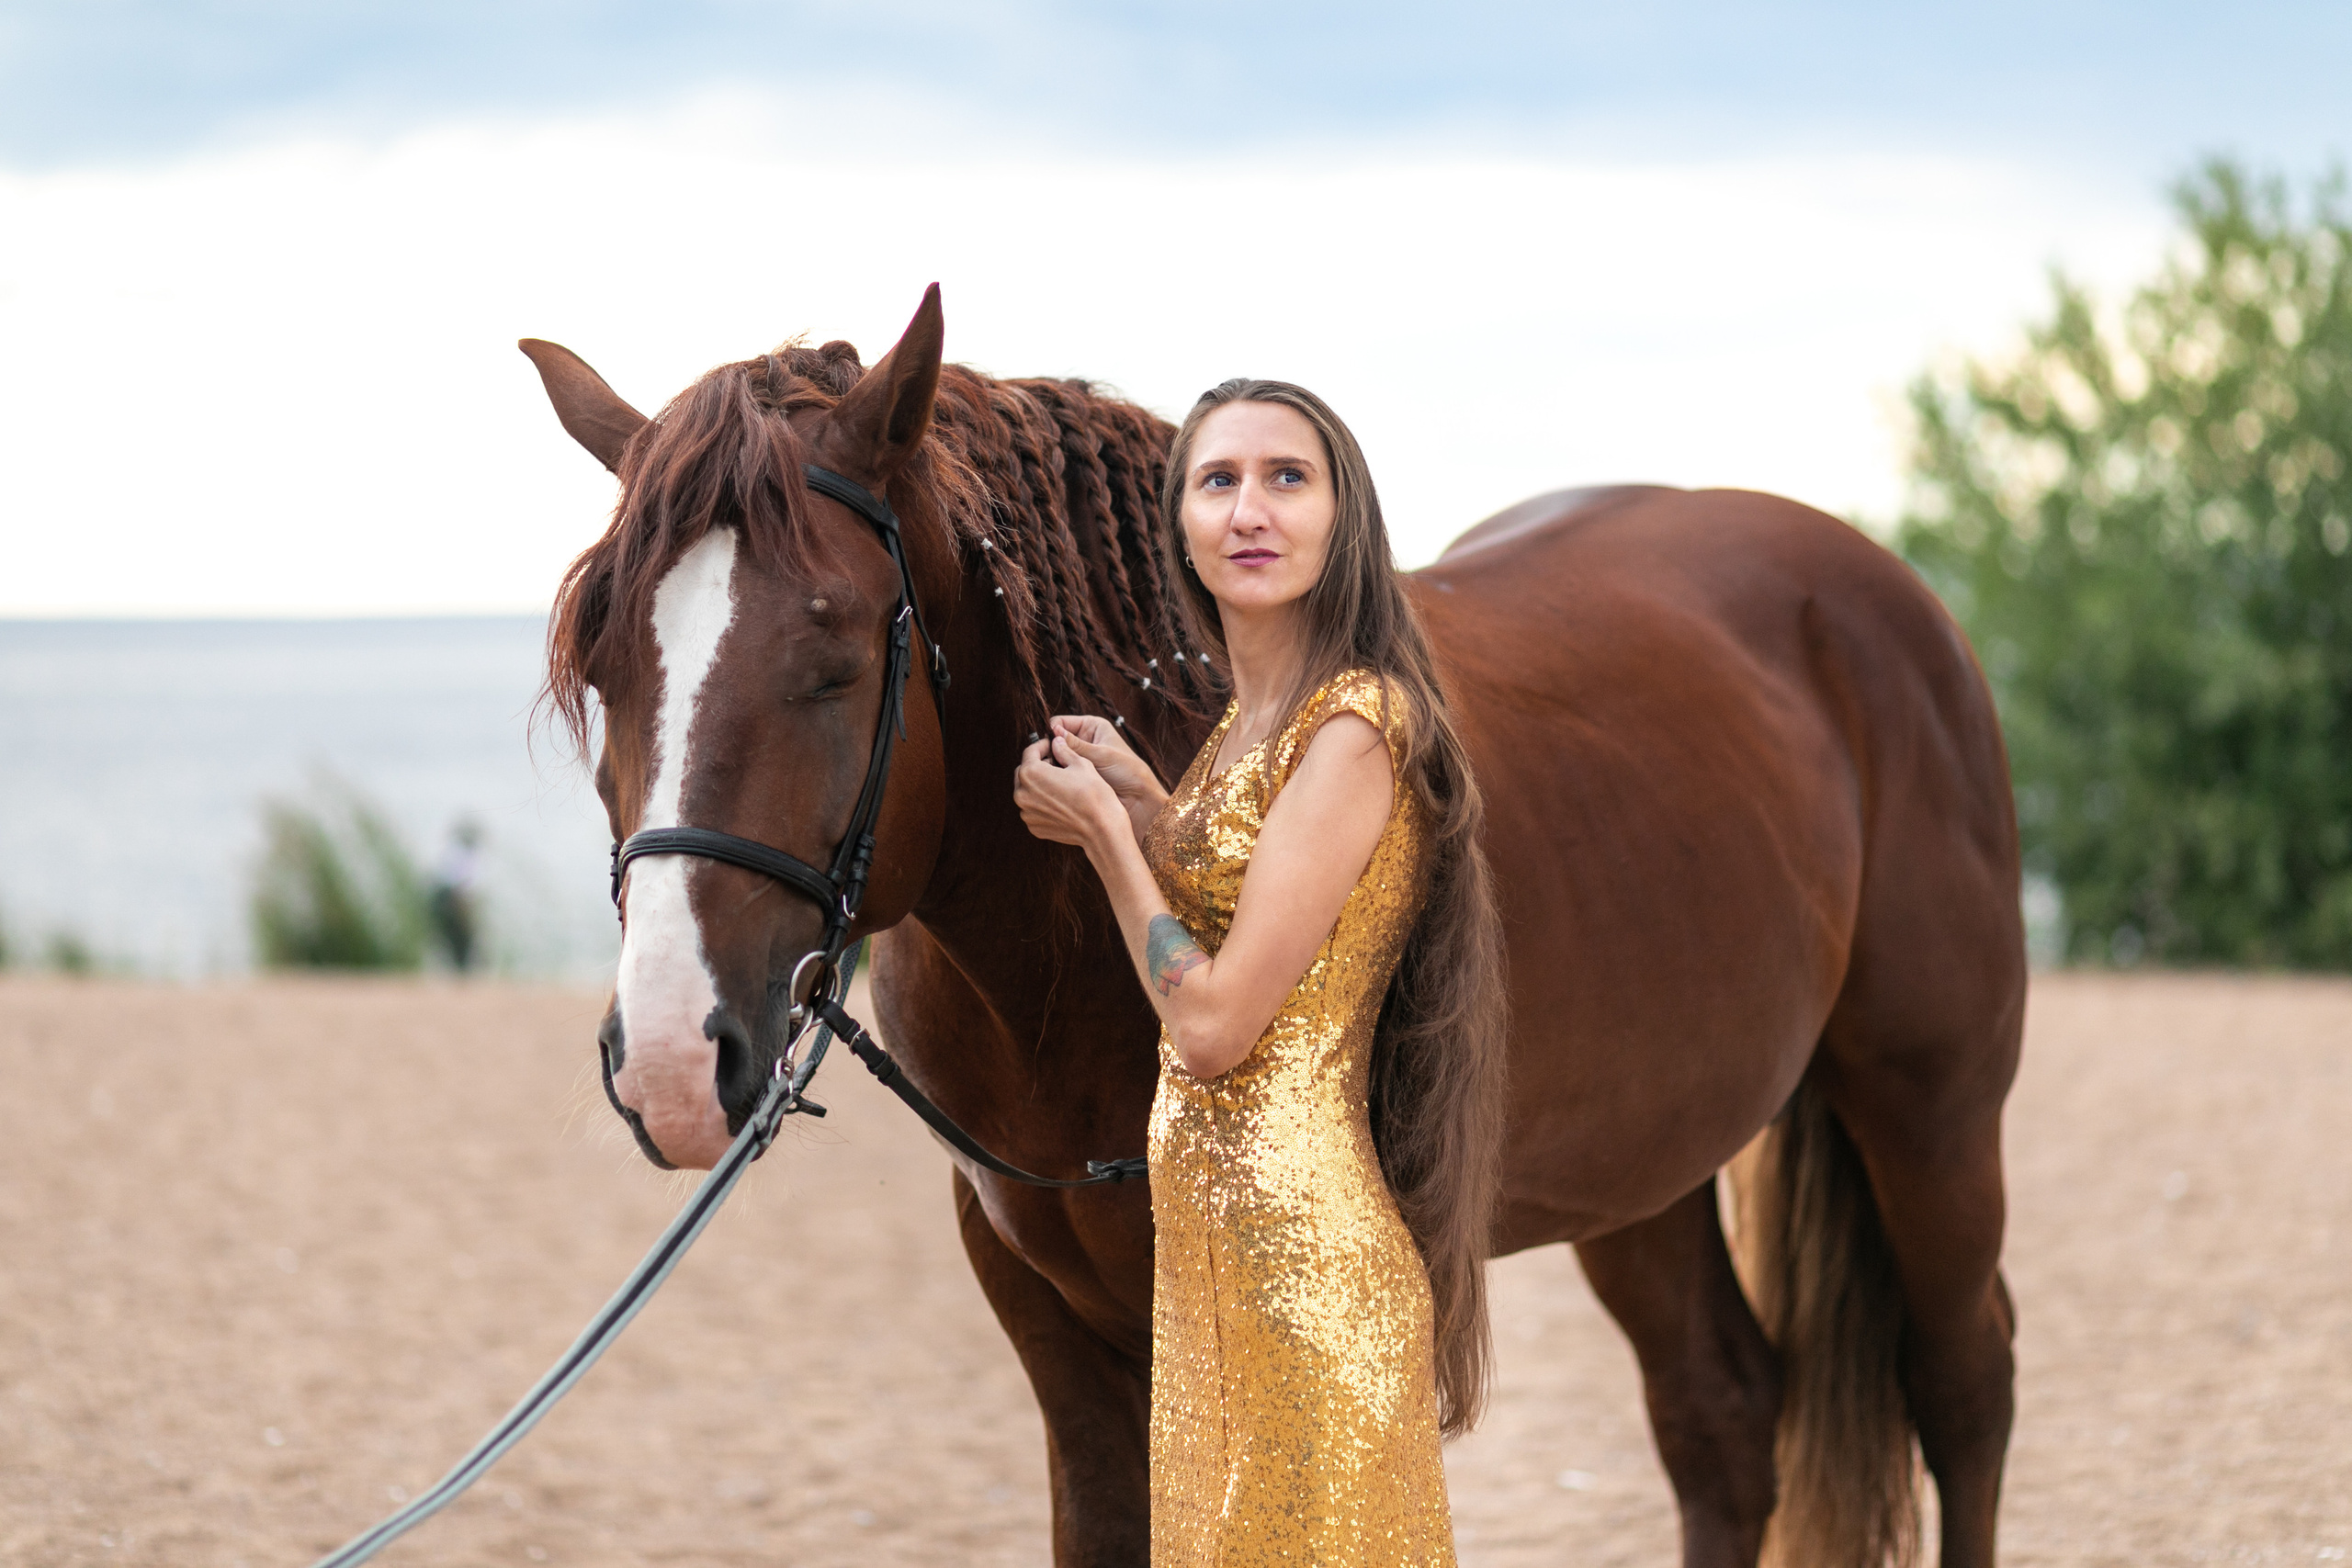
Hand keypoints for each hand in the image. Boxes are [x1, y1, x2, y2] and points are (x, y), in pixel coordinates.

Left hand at [1015, 732, 1125, 848]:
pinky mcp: (1034, 827)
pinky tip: (1060, 802)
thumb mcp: (1081, 764)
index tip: (1051, 746)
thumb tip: (1057, 742)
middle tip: (1056, 765)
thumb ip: (1064, 751)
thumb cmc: (1093, 795)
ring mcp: (1027, 813)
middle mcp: (1022, 794)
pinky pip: (1033, 810)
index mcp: (1031, 773)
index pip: (1029, 752)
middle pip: (1025, 773)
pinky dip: (1042, 804)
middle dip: (1038, 766)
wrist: (1101, 829)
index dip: (1042, 746)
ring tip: (1059, 785)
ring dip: (1038, 786)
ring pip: (1027, 792)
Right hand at [1045, 715, 1161, 809]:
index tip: (1046, 743)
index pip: (1062, 722)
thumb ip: (1075, 745)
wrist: (1137, 798)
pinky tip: (1057, 780)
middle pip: (1057, 739)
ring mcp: (1079, 757)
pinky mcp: (1077, 773)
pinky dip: (1057, 774)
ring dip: (1053, 763)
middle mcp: (1084, 739)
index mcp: (1092, 726)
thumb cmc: (1127, 771)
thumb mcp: (1100, 754)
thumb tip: (1053, 732)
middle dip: (1050, 749)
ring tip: (1052, 772)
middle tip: (1046, 760)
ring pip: (1056, 756)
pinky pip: (1061, 770)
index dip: (1052, 731)